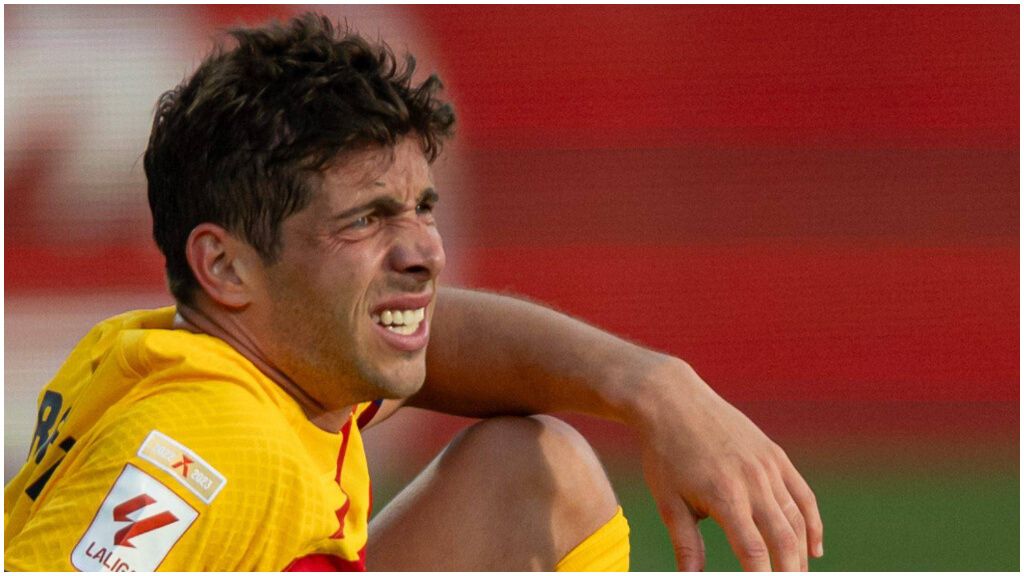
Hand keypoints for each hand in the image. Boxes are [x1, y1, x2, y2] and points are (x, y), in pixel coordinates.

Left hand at [635, 360, 822, 570]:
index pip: (753, 551)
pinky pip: (802, 495)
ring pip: (797, 519)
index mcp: (724, 495)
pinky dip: (812, 524)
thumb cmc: (665, 454)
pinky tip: (812, 549)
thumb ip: (686, 546)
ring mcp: (768, 466)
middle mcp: (753, 480)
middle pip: (783, 539)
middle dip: (787, 572)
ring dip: (800, 553)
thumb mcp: (668, 502)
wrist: (673, 401)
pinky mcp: (775, 455)